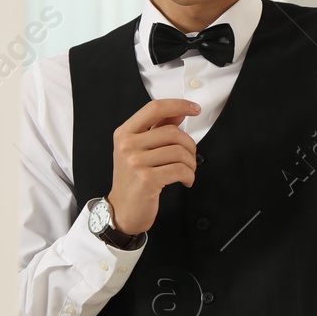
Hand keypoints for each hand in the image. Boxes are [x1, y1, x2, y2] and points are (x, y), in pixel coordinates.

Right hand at [108, 98, 199, 234]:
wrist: (122, 210)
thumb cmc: (133, 179)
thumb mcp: (139, 150)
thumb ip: (157, 129)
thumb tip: (179, 112)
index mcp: (125, 133)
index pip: (154, 108)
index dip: (178, 105)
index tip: (194, 108)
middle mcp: (127, 145)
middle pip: (172, 132)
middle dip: (189, 145)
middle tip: (190, 157)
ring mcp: (135, 162)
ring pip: (179, 152)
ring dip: (191, 163)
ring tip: (186, 171)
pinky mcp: (146, 179)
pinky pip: (180, 170)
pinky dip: (189, 176)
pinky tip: (185, 180)